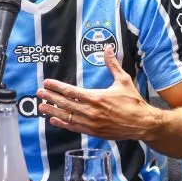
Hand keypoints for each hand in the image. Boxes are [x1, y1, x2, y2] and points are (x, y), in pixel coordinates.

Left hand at [36, 45, 156, 140]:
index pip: (71, 91)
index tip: (47, 83)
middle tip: (39, 93)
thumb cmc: (133, 101)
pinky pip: (74, 128)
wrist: (142, 123)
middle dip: (51, 97)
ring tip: (41, 106)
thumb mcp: (123, 80)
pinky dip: (63, 124)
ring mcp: (91, 123)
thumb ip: (112, 65)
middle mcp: (91, 111)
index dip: (57, 87)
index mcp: (96, 97)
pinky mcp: (94, 132)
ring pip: (67, 117)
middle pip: (65, 104)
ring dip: (52, 111)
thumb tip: (108, 48)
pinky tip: (53, 120)